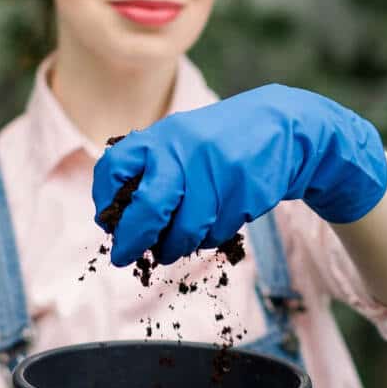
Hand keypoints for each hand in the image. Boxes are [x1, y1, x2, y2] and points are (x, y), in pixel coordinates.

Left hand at [92, 84, 386, 265]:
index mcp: (161, 138)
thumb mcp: (179, 142)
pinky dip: (208, 238)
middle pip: (148, 209)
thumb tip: (116, 223)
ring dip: (173, 248)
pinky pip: (216, 232)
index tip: (108, 221)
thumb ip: (150, 172)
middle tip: (125, 258)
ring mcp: (216, 172)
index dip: (105, 200)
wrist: (281, 129)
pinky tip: (212, 225)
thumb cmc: (217, 145)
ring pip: (185, 231)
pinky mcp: (243, 192)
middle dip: (133, 240)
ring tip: (171, 249)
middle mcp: (184, 152)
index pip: (115, 168)